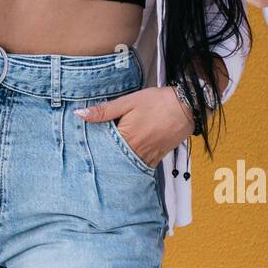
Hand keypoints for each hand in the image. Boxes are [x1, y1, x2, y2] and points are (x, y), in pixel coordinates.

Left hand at [74, 86, 192, 168]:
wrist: (187, 106)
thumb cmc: (157, 101)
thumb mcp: (128, 101)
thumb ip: (104, 110)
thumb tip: (80, 114)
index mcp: (126, 137)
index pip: (102, 148)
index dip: (91, 148)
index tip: (81, 148)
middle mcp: (137, 151)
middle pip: (113, 161)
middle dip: (102, 159)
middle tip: (90, 157)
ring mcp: (148, 156)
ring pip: (127, 166)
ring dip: (117, 164)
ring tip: (106, 159)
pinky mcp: (158, 158)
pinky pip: (141, 166)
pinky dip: (132, 164)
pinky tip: (126, 160)